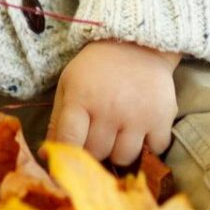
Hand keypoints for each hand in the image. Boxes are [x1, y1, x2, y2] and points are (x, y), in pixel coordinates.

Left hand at [50, 39, 181, 167]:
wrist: (138, 43)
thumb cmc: (97, 67)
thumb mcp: (69, 84)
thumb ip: (57, 121)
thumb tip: (47, 156)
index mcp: (81, 98)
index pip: (70, 141)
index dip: (66, 158)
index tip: (67, 165)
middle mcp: (109, 109)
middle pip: (96, 153)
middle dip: (93, 151)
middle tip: (97, 138)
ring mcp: (137, 115)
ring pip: (123, 158)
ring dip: (118, 152)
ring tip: (119, 135)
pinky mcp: (162, 117)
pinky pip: (154, 150)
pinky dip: (149, 147)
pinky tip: (142, 132)